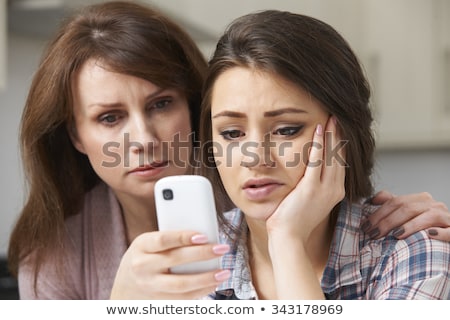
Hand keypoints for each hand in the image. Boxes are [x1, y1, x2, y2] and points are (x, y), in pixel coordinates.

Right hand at [110, 230, 229, 298]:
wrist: (125, 287)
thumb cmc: (144, 258)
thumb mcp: (149, 243)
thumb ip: (171, 240)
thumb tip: (203, 236)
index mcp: (142, 246)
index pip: (164, 240)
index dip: (184, 237)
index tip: (203, 236)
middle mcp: (143, 266)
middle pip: (175, 260)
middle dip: (202, 254)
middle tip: (222, 249)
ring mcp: (150, 286)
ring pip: (181, 284)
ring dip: (206, 279)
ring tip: (224, 272)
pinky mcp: (158, 301)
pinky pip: (182, 299)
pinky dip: (200, 292)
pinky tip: (213, 284)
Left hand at [265, 116, 344, 298]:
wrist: (289, 237)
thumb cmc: (295, 221)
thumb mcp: (310, 202)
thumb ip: (313, 186)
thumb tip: (309, 174)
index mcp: (335, 192)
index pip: (340, 163)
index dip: (339, 145)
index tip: (337, 130)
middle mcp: (334, 189)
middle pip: (339, 156)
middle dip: (338, 135)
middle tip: (337, 117)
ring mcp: (325, 189)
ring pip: (331, 155)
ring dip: (331, 134)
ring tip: (331, 118)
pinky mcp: (311, 188)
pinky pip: (317, 160)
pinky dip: (319, 143)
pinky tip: (318, 129)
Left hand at [361, 190, 449, 240]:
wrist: (448, 237)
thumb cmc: (425, 228)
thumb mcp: (408, 215)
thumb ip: (392, 205)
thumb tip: (372, 200)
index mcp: (420, 199)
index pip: (395, 202)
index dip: (378, 213)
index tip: (365, 226)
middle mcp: (433, 205)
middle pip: (407, 208)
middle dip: (387, 221)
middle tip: (373, 234)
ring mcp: (446, 217)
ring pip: (427, 216)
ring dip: (409, 225)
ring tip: (394, 235)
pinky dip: (440, 233)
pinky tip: (429, 235)